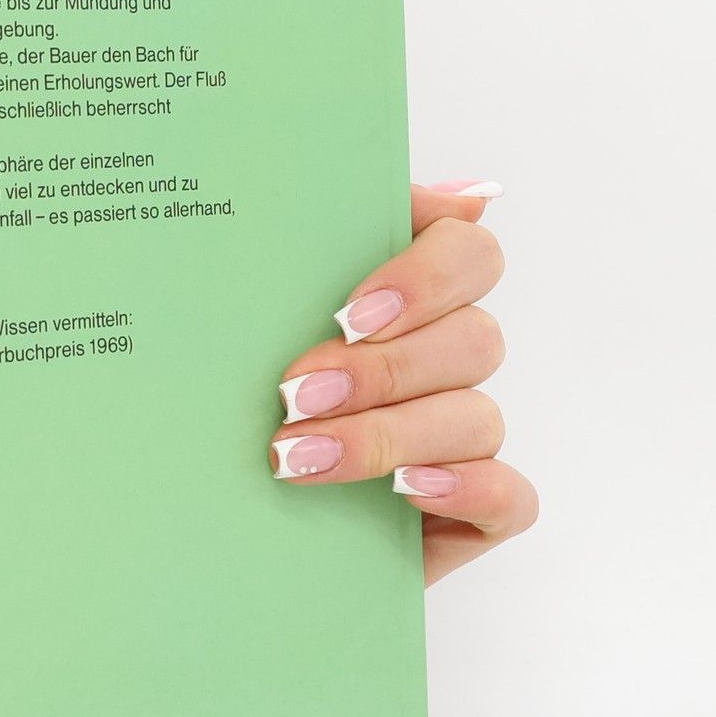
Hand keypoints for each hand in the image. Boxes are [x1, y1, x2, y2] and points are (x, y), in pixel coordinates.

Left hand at [269, 183, 536, 584]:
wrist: (205, 522)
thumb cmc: (229, 405)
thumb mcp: (246, 322)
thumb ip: (310, 248)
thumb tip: (436, 194)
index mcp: (407, 301)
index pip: (469, 254)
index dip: (426, 277)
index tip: (350, 313)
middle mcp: (445, 362)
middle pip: (474, 339)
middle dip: (383, 369)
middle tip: (296, 395)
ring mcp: (462, 439)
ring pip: (476, 417)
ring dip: (388, 434)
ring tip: (301, 456)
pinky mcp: (472, 514)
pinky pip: (511, 497)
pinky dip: (468, 488)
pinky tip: (406, 488)